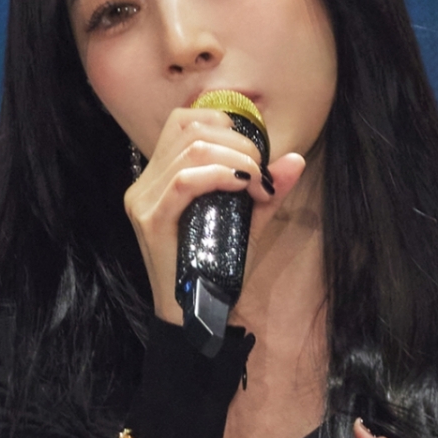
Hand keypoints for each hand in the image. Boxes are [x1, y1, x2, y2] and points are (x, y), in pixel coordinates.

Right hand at [125, 107, 305, 322]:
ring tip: (255, 181)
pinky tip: (241, 185)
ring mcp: (143, 201)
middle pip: (188, 127)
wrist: (201, 316)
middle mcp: (145, 183)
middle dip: (236, 141)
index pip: (183, 121)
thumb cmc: (219, 269)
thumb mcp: (246, 221)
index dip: (224, 124)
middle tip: (260, 171)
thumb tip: (295, 159)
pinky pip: (183, 182)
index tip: (255, 153)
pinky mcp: (150, 221)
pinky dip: (218, 175)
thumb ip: (266, 190)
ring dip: (234, 157)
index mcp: (159, 177)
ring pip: (189, 150)